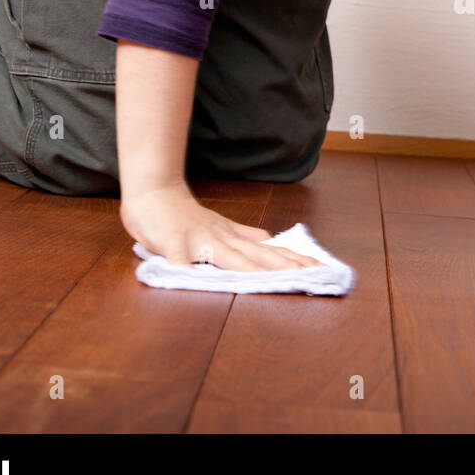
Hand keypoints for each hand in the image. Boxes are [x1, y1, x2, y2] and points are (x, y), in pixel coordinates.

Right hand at [120, 181, 322, 270]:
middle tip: (309, 275)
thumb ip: (244, 234)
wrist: (155, 193)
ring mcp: (198, 240)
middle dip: (283, 266)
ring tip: (269, 281)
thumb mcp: (221, 224)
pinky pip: (180, 260)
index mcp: (233, 237)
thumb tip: (269, 239)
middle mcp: (222, 239)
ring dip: (250, 269)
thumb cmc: (185, 214)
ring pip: (228, 257)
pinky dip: (186, 271)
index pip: (269, 251)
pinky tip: (193, 281)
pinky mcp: (172, 243)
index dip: (293, 260)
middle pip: (257, 256)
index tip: (318, 268)